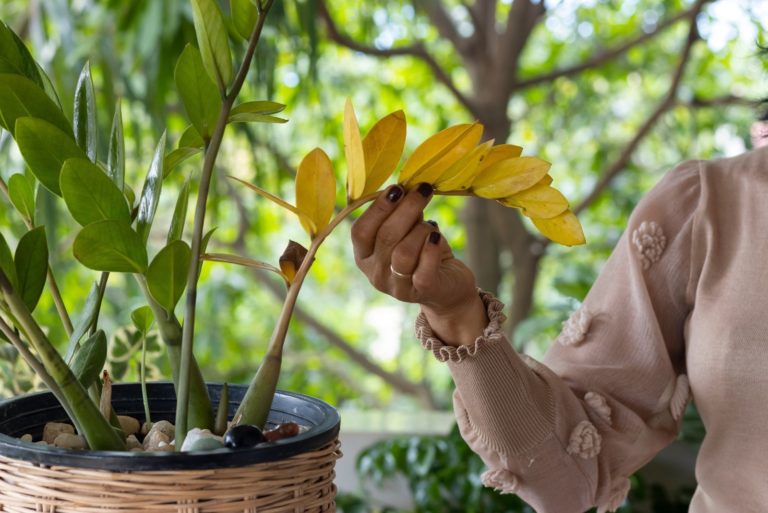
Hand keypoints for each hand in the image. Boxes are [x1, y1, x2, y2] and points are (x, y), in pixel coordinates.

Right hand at [351, 183, 487, 345]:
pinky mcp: (422, 292)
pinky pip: (424, 270)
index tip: (397, 188)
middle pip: (386, 236)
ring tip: (431, 227)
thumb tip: (406, 189)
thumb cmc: (423, 254)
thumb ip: (401, 215)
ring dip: (421, 230)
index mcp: (364, 256)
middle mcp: (376, 273)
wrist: (448, 289)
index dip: (378, 208)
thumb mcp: (407, 233)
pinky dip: (431, 250)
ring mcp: (397, 286)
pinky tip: (437, 239)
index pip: (360, 231)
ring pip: (403, 252)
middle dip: (406, 208)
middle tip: (423, 190)